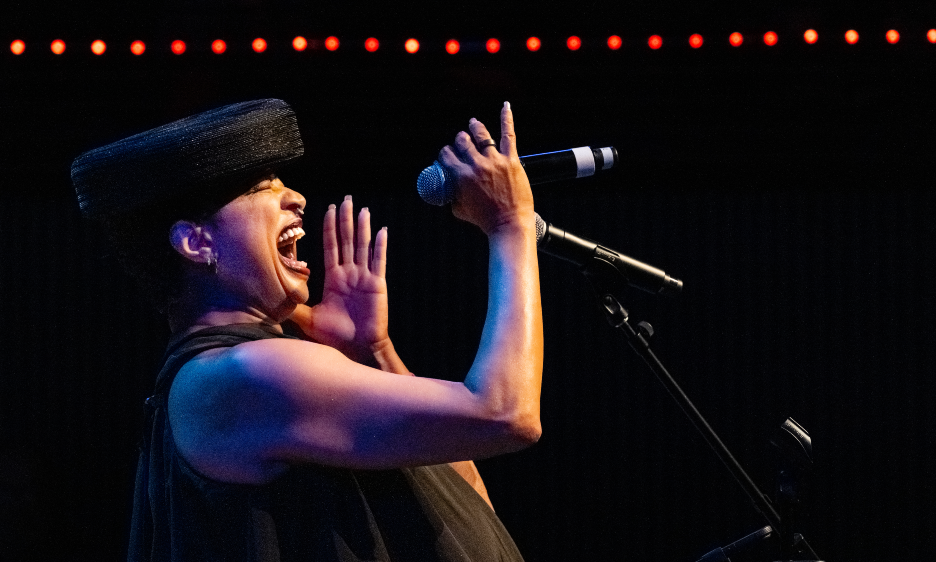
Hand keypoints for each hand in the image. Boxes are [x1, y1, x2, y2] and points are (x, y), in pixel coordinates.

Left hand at [288, 196, 389, 363]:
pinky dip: (380, 246)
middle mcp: (349, 274)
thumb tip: (270, 299)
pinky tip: (382, 231)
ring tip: (361, 209)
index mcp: (334, 279)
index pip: (331, 248)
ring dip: (362, 227)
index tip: (327, 210)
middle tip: (345, 199)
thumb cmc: (335, 337)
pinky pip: (378, 261)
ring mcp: (364, 278)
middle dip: (344, 220)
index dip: (329, 229)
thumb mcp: (308, 320)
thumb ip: (294, 306)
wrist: (357, 349)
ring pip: (362, 246)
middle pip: (347, 241)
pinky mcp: (376, 284)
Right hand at [438, 102, 533, 233]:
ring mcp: (495, 161)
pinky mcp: (511, 161)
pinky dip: (506, 119)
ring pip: (482, 135)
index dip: (446, 152)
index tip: (448, 153)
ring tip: (473, 124)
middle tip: (461, 141)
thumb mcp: (460, 210)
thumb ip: (452, 196)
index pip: (447, 155)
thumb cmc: (486, 220)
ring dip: (475, 128)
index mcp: (461, 176)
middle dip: (459, 140)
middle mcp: (476, 165)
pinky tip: (505, 107)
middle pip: (462, 142)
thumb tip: (447, 192)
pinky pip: (508, 135)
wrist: (509, 224)